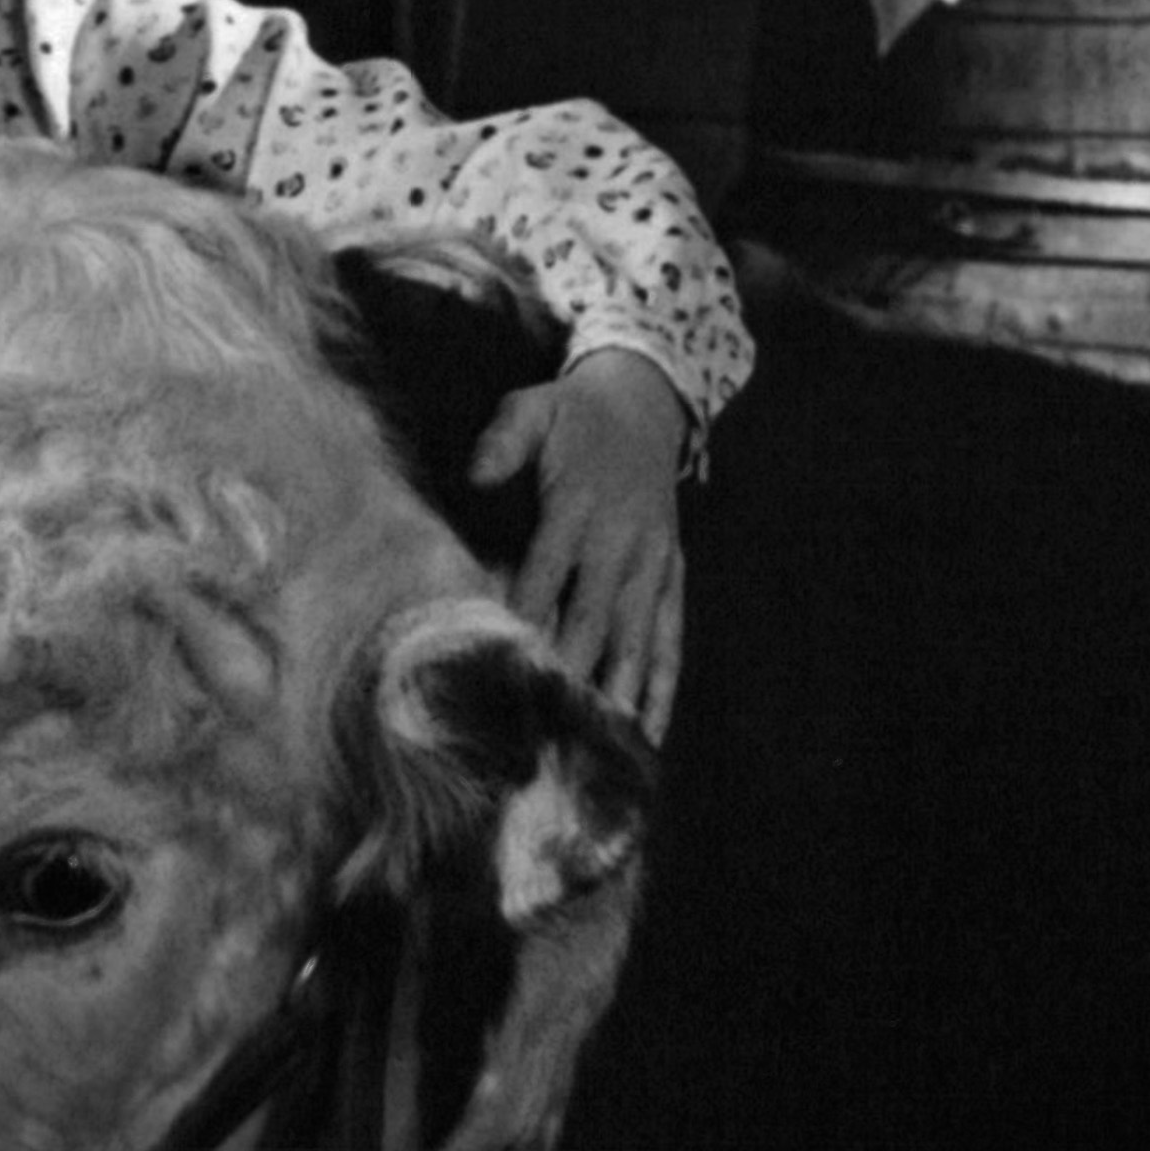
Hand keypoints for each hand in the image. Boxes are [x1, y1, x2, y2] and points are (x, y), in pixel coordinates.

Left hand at [472, 350, 690, 733]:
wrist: (649, 401)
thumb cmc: (575, 414)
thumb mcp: (535, 407)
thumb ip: (505, 439)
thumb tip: (478, 476)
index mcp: (580, 504)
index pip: (546, 573)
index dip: (526, 620)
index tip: (505, 670)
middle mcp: (621, 541)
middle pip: (593, 620)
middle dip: (571, 675)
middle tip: (546, 731)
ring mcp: (653, 564)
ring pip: (636, 640)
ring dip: (619, 695)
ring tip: (601, 750)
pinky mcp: (672, 576)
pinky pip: (671, 638)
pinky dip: (662, 687)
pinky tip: (650, 734)